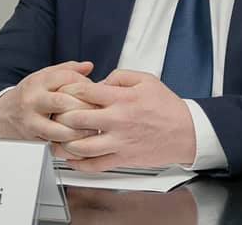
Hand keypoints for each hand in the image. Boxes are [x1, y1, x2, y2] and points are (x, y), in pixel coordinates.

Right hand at [0, 60, 95, 141]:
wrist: (2, 115)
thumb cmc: (29, 95)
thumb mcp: (43, 77)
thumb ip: (67, 70)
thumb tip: (88, 66)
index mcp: (38, 82)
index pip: (67, 78)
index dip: (86, 85)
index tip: (96, 92)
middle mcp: (33, 100)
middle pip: (64, 103)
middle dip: (86, 109)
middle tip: (99, 113)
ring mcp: (31, 121)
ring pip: (60, 129)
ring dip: (80, 132)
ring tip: (92, 130)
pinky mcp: (32, 139)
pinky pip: (54, 145)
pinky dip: (70, 147)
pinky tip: (80, 144)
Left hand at [51, 69, 195, 170]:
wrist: (188, 133)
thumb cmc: (167, 107)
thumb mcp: (145, 80)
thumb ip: (119, 75)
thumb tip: (100, 79)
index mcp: (122, 98)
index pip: (84, 92)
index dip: (67, 90)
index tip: (61, 90)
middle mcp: (118, 120)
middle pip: (77, 118)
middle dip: (60, 116)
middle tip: (53, 114)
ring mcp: (119, 141)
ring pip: (82, 146)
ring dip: (65, 142)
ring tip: (56, 137)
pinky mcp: (123, 158)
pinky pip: (96, 165)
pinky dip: (79, 163)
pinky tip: (70, 158)